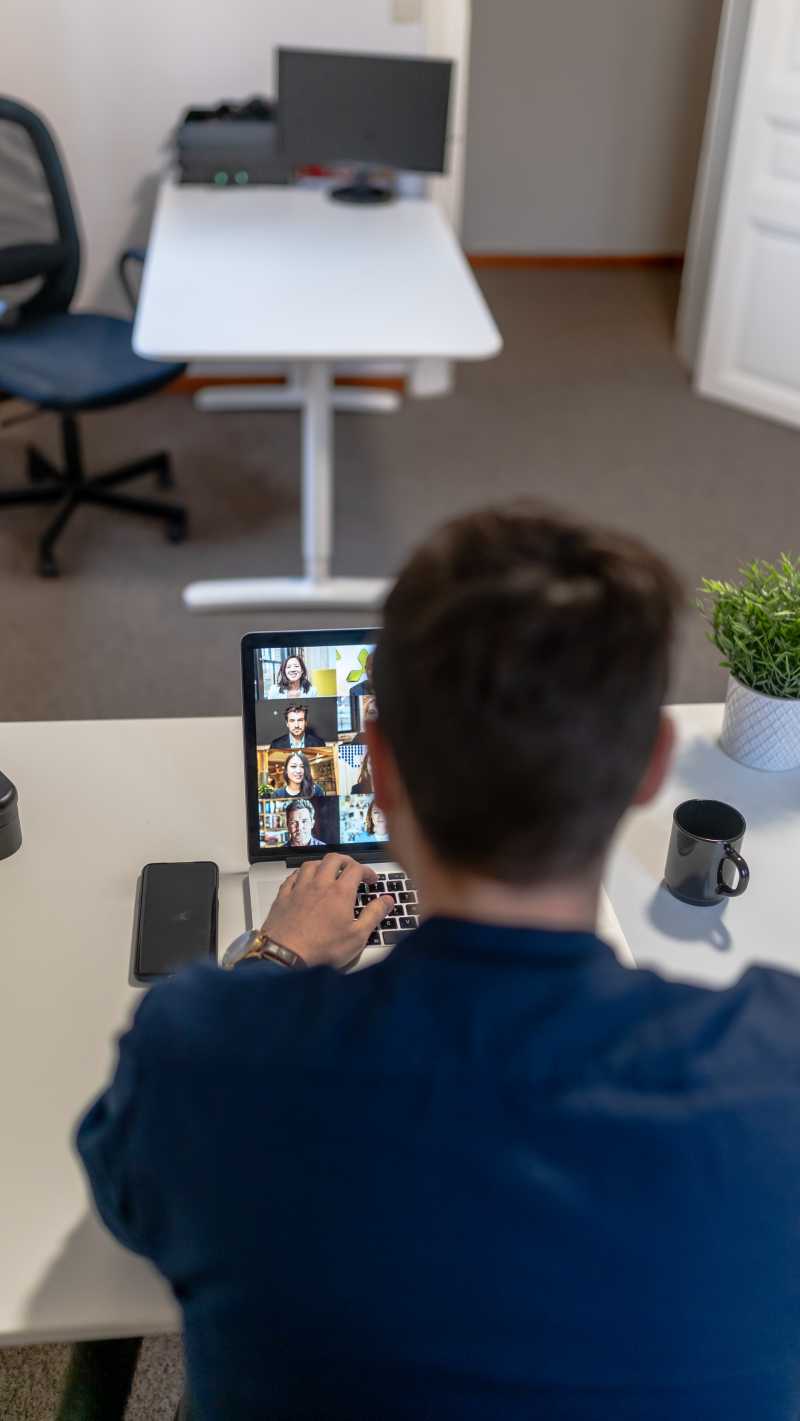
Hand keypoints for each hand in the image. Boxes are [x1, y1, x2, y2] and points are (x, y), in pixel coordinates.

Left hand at [262, 855, 393, 969]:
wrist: (285, 957)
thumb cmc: (322, 949)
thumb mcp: (357, 936)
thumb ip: (374, 914)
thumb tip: (387, 900)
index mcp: (340, 892)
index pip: (356, 868)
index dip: (367, 870)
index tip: (371, 879)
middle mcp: (319, 885)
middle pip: (333, 859)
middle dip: (346, 861)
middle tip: (352, 870)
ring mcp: (299, 889)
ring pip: (311, 864)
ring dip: (323, 864)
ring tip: (329, 872)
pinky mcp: (283, 897)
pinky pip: (292, 877)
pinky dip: (301, 874)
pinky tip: (303, 881)